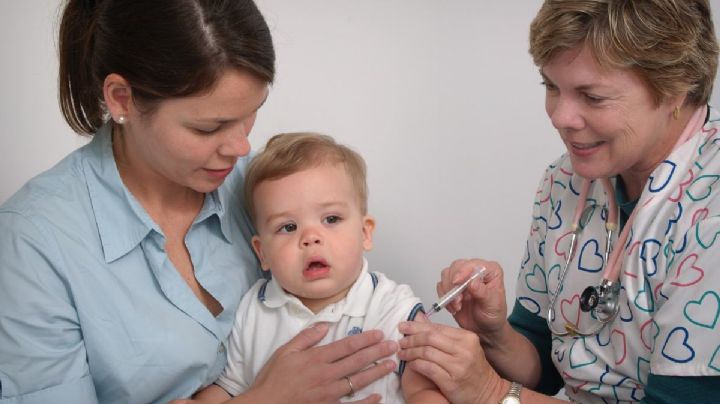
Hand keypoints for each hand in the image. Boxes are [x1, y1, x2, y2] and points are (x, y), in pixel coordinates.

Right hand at [246, 323, 397, 402]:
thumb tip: (325, 325)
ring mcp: (329, 393)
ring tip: (391, 364)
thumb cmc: (272, 379)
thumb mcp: (285, 351)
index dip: (365, 339)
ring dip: (376, 372)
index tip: (379, 333)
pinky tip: (377, 397)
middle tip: (393, 345)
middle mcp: (326, 375)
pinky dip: (366, 402)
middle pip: (357, 361)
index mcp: (317, 358)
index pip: (347, 345)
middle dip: (377, 352)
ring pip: (358, 381)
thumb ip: (306, 338)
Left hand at [397, 321, 503, 403]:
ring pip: (426, 352)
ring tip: (402, 353)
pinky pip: (428, 368)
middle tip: (401, 341)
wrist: (488, 392)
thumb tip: (419, 320)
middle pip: (430, 338)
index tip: (404, 326)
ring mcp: (458, 366)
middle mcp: (464, 350)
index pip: (436, 327)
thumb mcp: (463, 347)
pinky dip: (416, 365)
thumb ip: (442, 335)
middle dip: (411, 338)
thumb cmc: (473, 370)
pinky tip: (410, 364)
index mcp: (467, 338)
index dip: (417, 326)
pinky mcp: (451, 381)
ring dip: (410, 352)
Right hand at [438, 259, 507, 339]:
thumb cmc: (493, 316)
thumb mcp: (492, 305)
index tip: (457, 282)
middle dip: (453, 283)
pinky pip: (441, 285)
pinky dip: (444, 297)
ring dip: (449, 291)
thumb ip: (483, 293)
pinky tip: (453, 307)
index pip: (473, 264)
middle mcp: (476, 271)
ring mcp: (463, 278)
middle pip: (457, 266)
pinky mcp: (452, 286)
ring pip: (447, 274)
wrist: (485, 329)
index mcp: (490, 271)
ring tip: (457, 305)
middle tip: (458, 300)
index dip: (463, 271)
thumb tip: (473, 282)